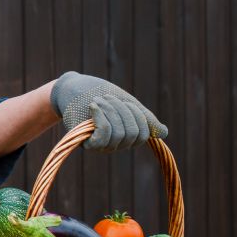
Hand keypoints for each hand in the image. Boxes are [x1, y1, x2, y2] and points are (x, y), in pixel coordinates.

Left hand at [50, 72, 166, 151]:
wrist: (72, 90)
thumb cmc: (100, 95)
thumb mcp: (126, 103)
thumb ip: (144, 117)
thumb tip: (164, 133)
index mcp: (128, 135)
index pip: (144, 134)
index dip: (137, 115)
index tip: (123, 100)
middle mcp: (116, 145)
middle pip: (133, 134)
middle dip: (122, 110)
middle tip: (106, 98)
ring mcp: (102, 146)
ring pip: (119, 134)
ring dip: (110, 111)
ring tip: (98, 101)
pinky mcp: (87, 143)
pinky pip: (103, 136)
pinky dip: (100, 118)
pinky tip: (93, 106)